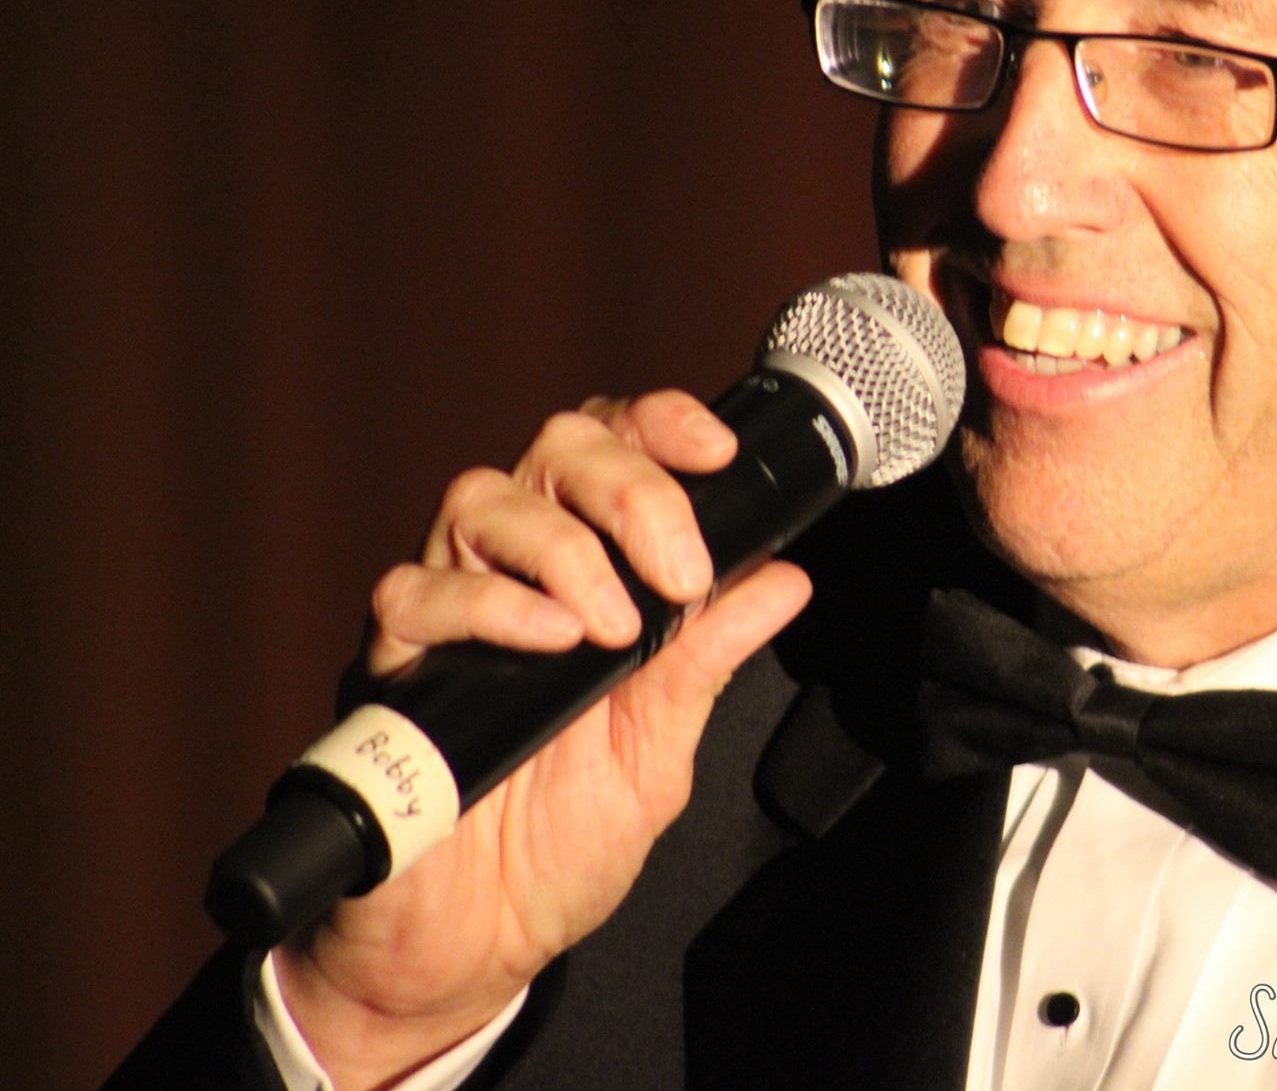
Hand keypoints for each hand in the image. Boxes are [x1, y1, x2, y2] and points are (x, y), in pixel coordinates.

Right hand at [272, 391, 811, 1088]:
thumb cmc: (559, 846)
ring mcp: (448, 616)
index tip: (716, 452)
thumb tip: (785, 580)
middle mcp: (513, 576)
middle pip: (553, 451)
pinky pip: (414, 593)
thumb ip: (708, 660)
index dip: (659, 427)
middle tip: (677, 568)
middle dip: (629, 487)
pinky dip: (489, 604)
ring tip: (614, 625)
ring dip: (564, 548)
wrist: (473, 951)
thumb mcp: (661, 750)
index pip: (614, 452)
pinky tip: (548, 641)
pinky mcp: (390, 668)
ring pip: (481, 500)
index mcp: (587, 577)